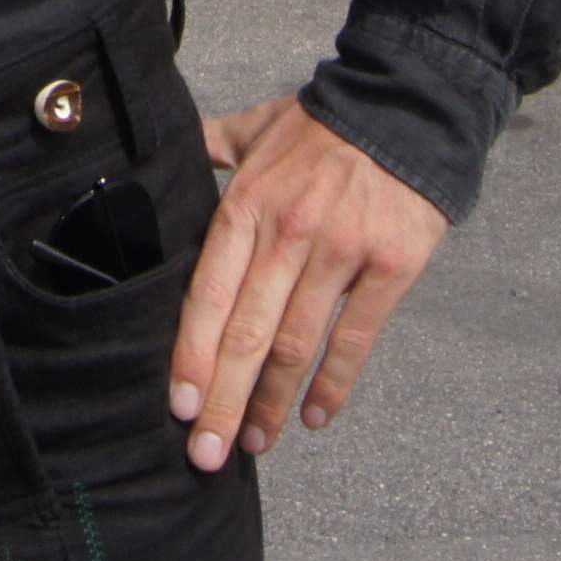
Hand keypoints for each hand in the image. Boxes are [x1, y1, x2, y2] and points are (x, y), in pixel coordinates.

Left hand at [169, 95, 448, 473]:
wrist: (405, 106)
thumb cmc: (322, 125)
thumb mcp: (255, 128)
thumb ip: (208, 150)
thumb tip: (154, 159)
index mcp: (247, 206)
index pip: (208, 294)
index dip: (192, 355)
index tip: (179, 406)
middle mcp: (288, 233)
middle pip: (247, 333)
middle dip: (223, 401)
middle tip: (206, 454)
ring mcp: (341, 252)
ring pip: (297, 344)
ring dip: (272, 401)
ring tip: (255, 442)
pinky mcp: (391, 266)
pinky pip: (356, 338)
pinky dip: (334, 384)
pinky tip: (316, 418)